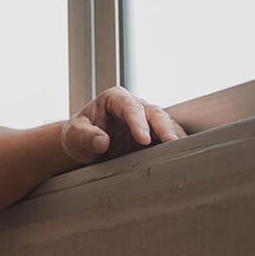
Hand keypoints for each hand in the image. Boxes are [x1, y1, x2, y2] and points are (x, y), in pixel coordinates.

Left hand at [60, 86, 185, 164]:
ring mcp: (145, 121)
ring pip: (165, 124)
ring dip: (174, 136)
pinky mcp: (152, 136)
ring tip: (181, 150)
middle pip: (153, 113)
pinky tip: (180, 156)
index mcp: (114, 99)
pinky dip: (175, 146)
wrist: (83, 146)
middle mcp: (133, 106)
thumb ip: (85, 135)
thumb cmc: (77, 136)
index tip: (142, 139)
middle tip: (171, 142)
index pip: (129, 107)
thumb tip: (101, 141)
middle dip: (163, 127)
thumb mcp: (73, 135)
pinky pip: (167, 138)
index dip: (137, 122)